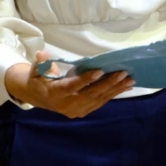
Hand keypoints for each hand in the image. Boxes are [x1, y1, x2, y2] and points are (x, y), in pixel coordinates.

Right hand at [4, 51, 134, 118]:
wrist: (38, 97)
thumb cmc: (38, 79)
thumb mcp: (36, 70)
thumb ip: (41, 63)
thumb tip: (42, 54)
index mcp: (55, 94)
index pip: (72, 86)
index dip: (85, 80)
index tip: (100, 71)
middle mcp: (67, 105)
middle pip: (90, 94)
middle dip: (108, 83)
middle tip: (123, 73)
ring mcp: (76, 110)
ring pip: (98, 99)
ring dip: (115, 89)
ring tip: (130, 80)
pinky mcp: (83, 111)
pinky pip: (100, 102)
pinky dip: (113, 94)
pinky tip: (126, 87)